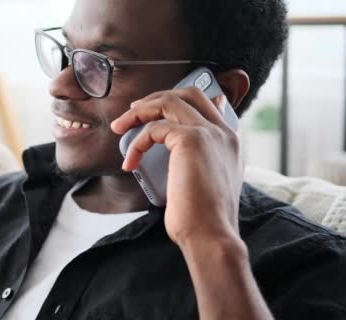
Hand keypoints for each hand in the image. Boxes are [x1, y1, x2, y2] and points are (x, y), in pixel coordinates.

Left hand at [111, 88, 243, 246]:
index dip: (177, 99)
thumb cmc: (203, 218)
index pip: (206, 102)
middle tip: (133, 111)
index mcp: (229, 140)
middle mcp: (223, 131)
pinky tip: (130, 162)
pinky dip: (137, 143)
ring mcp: (209, 133)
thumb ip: (195, 161)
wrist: (211, 235)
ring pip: (169, 102)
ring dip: (139, 112)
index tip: (151, 109)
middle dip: (156, 98)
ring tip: (119, 126)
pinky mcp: (191, 140)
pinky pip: (154, 128)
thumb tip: (175, 153)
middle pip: (188, 93)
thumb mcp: (204, 182)